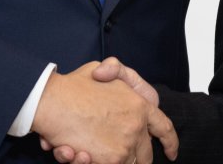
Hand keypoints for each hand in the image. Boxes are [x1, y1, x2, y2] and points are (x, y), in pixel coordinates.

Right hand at [32, 61, 178, 163]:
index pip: (164, 128)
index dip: (170, 142)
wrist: (51, 101)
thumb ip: (115, 71)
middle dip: (134, 158)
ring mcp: (125, 145)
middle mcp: (137, 126)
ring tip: (81, 150)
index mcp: (141, 105)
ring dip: (108, 160)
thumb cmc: (73, 85)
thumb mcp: (101, 68)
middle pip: (144, 154)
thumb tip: (109, 77)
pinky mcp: (110, 159)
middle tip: (115, 155)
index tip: (172, 154)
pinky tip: (71, 150)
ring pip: (126, 163)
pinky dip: (88, 161)